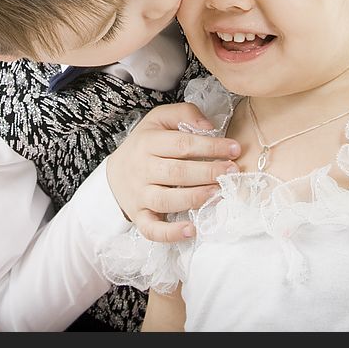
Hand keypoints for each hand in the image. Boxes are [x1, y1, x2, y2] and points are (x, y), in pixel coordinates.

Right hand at [107, 103, 240, 242]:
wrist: (114, 173)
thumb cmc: (145, 144)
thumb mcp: (159, 119)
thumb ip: (185, 114)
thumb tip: (210, 127)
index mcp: (148, 143)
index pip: (182, 144)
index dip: (211, 146)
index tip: (234, 149)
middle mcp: (142, 169)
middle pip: (176, 172)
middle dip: (207, 172)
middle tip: (232, 171)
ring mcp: (140, 195)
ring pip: (166, 199)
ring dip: (195, 197)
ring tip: (218, 192)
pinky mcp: (139, 217)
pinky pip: (152, 229)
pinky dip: (170, 233)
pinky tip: (190, 230)